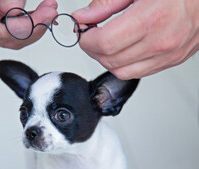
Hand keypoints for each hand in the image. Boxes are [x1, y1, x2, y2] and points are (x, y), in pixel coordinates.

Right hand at [0, 0, 57, 48]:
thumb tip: (14, 11)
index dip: (16, 29)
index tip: (40, 19)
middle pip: (3, 38)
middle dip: (32, 28)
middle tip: (50, 13)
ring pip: (11, 37)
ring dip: (34, 26)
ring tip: (50, 10)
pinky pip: (13, 28)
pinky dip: (30, 22)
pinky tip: (42, 12)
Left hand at [72, 0, 198, 78]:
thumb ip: (107, 3)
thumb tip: (84, 17)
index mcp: (151, 18)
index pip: (105, 43)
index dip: (86, 39)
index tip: (83, 31)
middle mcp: (161, 42)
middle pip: (110, 60)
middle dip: (92, 50)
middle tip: (90, 35)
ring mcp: (168, 55)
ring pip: (121, 72)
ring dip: (106, 60)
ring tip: (105, 43)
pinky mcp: (172, 61)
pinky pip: (137, 73)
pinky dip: (123, 65)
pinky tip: (122, 50)